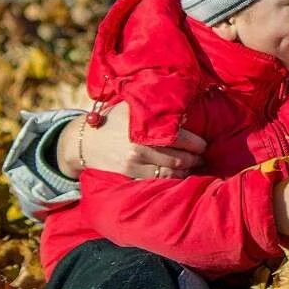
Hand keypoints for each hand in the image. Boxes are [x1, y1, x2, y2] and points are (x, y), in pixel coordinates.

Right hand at [57, 103, 205, 178]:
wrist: (84, 141)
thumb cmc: (113, 120)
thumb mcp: (132, 106)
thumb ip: (155, 107)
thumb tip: (184, 110)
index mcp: (144, 127)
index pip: (182, 138)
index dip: (198, 144)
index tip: (204, 145)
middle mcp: (140, 146)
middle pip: (180, 157)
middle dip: (196, 159)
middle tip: (202, 158)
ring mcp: (134, 163)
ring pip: (171, 172)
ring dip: (186, 171)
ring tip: (193, 167)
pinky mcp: (129, 176)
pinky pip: (157, 181)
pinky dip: (171, 180)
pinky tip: (177, 176)